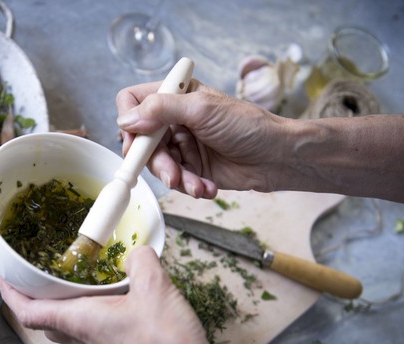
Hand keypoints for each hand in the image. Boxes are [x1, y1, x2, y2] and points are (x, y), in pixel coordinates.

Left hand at [0, 246, 211, 343]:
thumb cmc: (166, 342)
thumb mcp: (154, 286)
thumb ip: (140, 260)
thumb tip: (135, 252)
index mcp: (81, 322)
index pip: (29, 312)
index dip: (10, 294)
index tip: (3, 276)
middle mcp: (84, 339)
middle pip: (45, 320)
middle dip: (34, 298)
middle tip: (36, 273)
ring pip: (68, 327)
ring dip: (61, 306)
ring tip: (70, 281)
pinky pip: (91, 332)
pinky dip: (87, 313)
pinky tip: (109, 297)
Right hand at [115, 79, 289, 197]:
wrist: (277, 157)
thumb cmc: (248, 125)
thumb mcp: (202, 110)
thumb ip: (161, 110)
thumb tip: (125, 119)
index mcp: (176, 96)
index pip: (133, 101)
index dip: (129, 121)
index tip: (137, 140)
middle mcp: (174, 120)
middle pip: (141, 141)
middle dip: (156, 161)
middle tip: (171, 174)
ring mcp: (181, 146)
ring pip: (157, 165)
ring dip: (176, 178)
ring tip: (197, 184)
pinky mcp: (191, 169)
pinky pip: (175, 181)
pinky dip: (189, 186)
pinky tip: (206, 188)